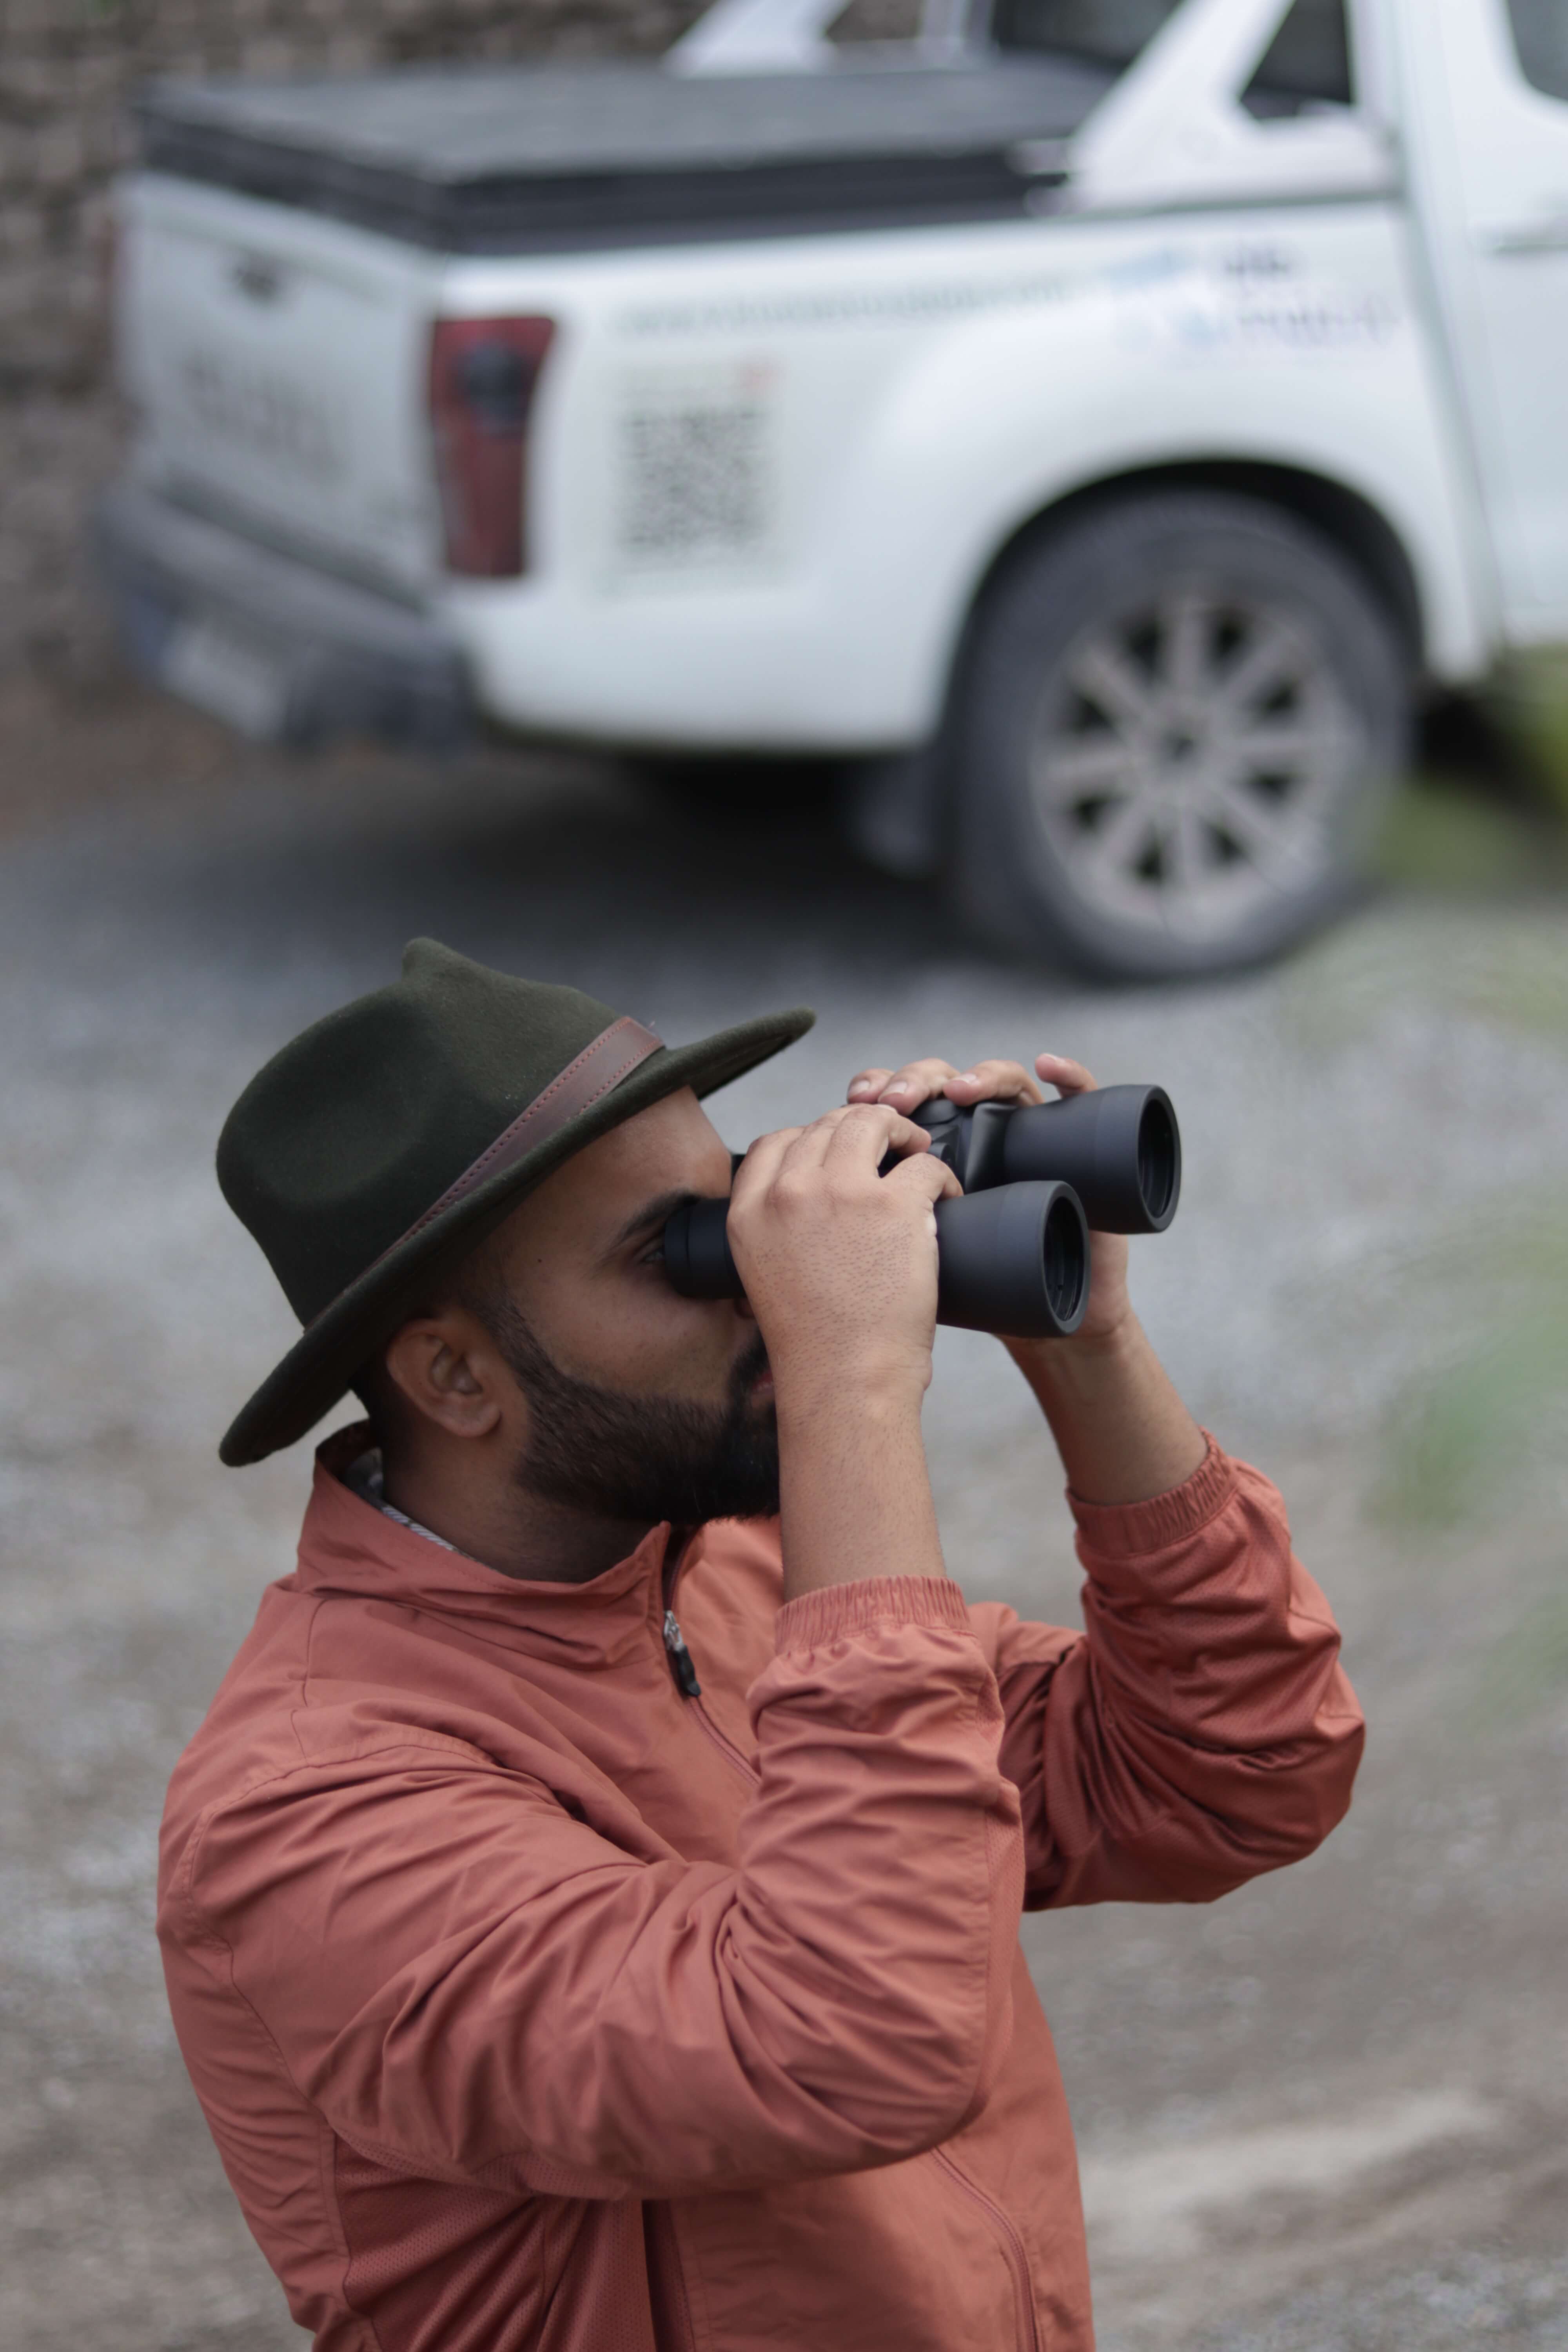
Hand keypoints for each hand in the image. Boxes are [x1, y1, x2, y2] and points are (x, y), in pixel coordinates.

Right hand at [728, 1104, 960, 1415]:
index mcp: (750, 1212)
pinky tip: (947, 1198)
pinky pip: (927, 1163)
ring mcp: (842, 1193)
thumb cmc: (816, 1342)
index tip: (839, 1157)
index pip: (775, 1141)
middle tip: (890, 1149)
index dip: (812, 1139)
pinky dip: (943, 1175)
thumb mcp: (765, 1275)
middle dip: (862, 1130)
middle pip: (827, 1124)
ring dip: (900, 1131)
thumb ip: (776, 1229)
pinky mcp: (896, 1206)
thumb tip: (806, 1204)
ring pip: (873, 1122)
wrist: (845, 1380)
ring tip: (916, 1153)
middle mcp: (789, 1193)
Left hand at [845, 1052, 1132, 1349]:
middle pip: (943, 1080)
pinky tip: (1045, 1065)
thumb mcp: (898, 1251)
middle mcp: (972, 1128)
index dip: (875, 1089)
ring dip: (976, 1075)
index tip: (853, 1099)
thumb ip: (859, 1222)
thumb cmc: (961, 1281)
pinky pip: (1074, 1095)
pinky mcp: (1069, 1142)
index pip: (899, 1097)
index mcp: (926, 1145)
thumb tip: (793, 1212)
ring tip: (955, 1091)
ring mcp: (1022, 1131)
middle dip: (915, 1080)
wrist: (1031, 1307)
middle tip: (896, 1101)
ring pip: (1001, 1079)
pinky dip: (1067, 1074)